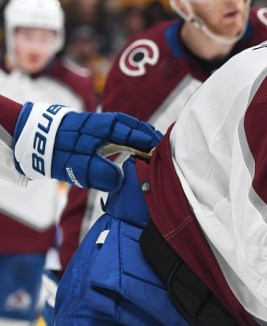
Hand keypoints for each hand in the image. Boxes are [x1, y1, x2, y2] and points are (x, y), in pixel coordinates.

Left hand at [13, 102, 161, 191]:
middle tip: (161, 145)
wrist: (26, 141)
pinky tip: (132, 148)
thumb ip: (95, 172)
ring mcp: (92, 129)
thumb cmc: (49, 152)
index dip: (141, 135)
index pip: (123, 127)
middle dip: (144, 134)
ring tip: (151, 146)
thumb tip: (119, 180)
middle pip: (125, 126)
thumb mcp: (72, 165)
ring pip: (120, 129)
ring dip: (136, 136)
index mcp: (93, 127)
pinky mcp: (89, 136)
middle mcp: (95, 125)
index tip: (156, 145)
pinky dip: (126, 139)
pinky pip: (112, 135)